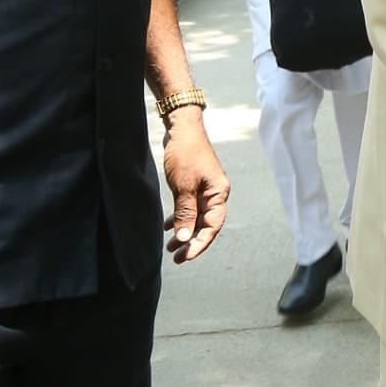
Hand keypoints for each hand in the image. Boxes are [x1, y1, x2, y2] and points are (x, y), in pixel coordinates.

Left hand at [161, 114, 229, 262]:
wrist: (181, 128)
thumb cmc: (185, 154)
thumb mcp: (183, 186)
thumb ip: (186, 213)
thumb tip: (185, 238)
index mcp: (218, 193)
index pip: (213, 226)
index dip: (200, 243)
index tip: (185, 257)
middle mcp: (215, 193)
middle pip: (206, 224)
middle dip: (191, 242)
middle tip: (176, 258)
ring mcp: (204, 189)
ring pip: (196, 217)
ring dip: (184, 232)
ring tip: (170, 247)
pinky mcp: (194, 185)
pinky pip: (189, 207)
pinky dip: (179, 218)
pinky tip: (167, 227)